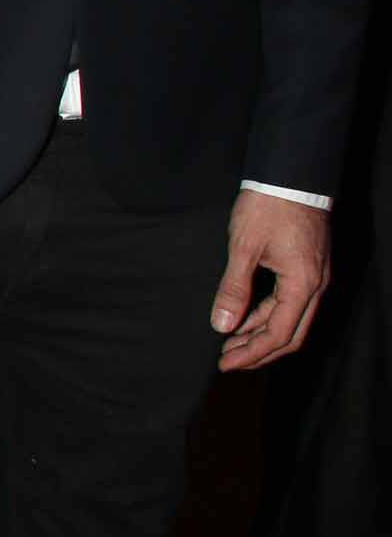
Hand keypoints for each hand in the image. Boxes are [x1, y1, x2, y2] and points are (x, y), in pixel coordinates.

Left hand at [211, 191, 330, 371]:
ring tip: (231, 343)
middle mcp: (315, 286)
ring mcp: (315, 277)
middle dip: (259, 352)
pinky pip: (291, 302)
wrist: (291, 173)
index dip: (251, 353)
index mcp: (302, 284)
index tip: (225, 363)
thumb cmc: (268, 205)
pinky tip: (245, 318)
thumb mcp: (244, 247)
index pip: (278, 334)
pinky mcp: (308, 267)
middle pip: (291, 335)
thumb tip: (222, 325)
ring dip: (262, 334)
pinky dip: (267, 315)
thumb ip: (234, 288)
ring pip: (291, 319)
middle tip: (228, 361)